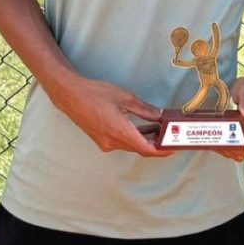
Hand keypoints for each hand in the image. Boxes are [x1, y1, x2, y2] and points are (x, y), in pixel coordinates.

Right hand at [50, 75, 171, 157]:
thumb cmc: (96, 94)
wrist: (70, 96)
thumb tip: (160, 116)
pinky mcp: (101, 139)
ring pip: (131, 145)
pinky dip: (134, 136)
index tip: (173, 148)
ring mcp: (105, 143)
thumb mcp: (125, 98)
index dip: (162, 151)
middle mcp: (112, 142)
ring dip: (145, 139)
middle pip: (140, 148)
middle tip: (171, 135)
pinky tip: (143, 127)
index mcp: (120, 132)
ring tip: (160, 129)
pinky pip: (122, 142)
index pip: (146, 149)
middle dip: (156, 143)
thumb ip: (145, 110)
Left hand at [218, 75, 243, 160]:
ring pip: (236, 149)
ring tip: (212, 143)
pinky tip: (214, 139)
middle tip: (215, 144)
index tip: (228, 145)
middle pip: (242, 152)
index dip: (241, 151)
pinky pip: (232, 141)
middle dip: (228, 152)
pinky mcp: (238, 129)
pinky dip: (223, 143)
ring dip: (225, 149)